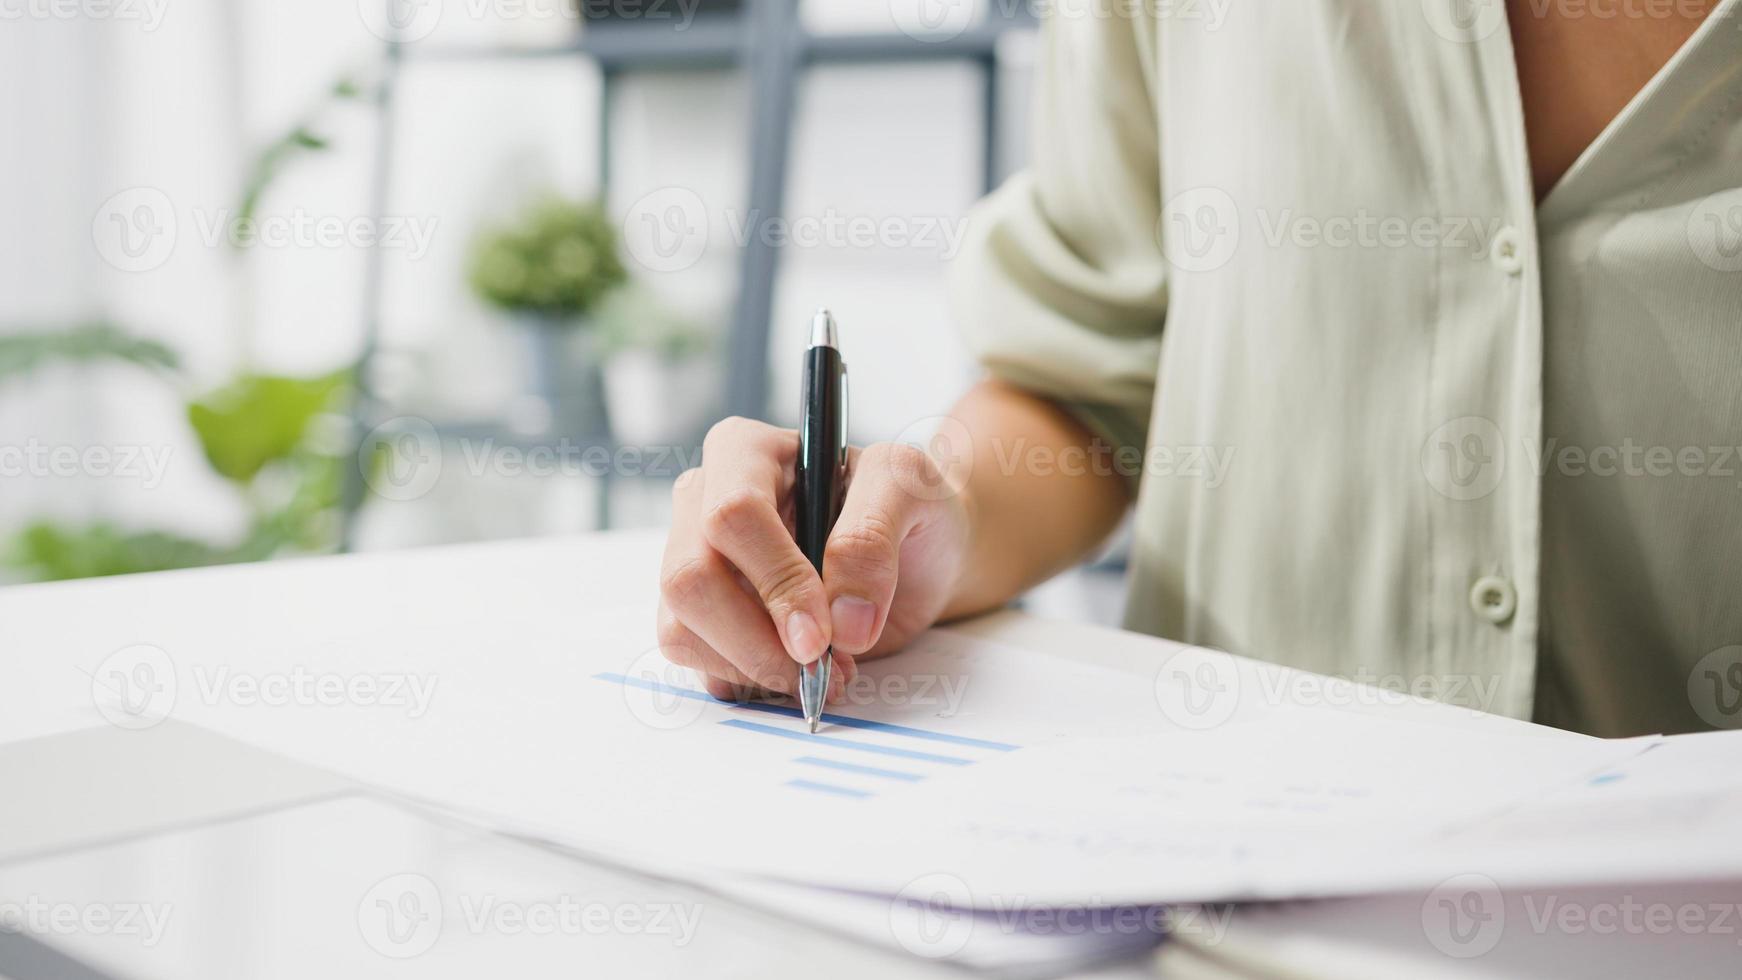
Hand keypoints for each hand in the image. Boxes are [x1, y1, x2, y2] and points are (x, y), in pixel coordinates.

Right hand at [657, 417, 971, 702]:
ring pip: (682, 630)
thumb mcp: (912, 491)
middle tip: (822, 667)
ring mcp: (693, 562)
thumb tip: (841, 619)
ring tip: (823, 668)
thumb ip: (873, 536)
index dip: (776, 582)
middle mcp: (703, 502)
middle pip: (690, 579)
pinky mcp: (698, 618)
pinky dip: (751, 682)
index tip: (824, 635)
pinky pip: (697, 663)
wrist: (918, 559)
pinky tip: (797, 670)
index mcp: (745, 452)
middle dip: (757, 641)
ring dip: (756, 668)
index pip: (732, 515)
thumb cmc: (909, 510)